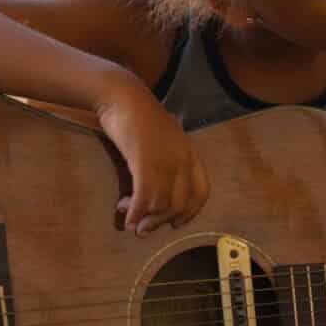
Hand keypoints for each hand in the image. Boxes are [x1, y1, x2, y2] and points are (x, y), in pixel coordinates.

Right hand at [97, 83, 209, 234]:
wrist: (122, 96)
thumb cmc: (139, 117)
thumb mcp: (161, 139)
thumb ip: (165, 160)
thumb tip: (156, 185)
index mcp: (190, 153)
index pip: (203, 191)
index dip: (191, 212)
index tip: (176, 223)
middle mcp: (182, 159)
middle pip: (182, 204)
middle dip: (162, 222)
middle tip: (144, 229)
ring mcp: (165, 160)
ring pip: (162, 205)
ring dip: (145, 219)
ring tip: (130, 219)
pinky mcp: (145, 161)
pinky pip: (145, 198)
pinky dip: (136, 213)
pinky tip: (126, 217)